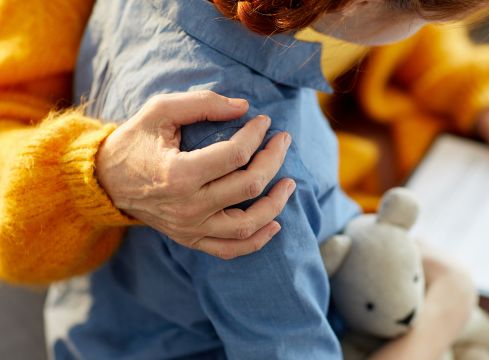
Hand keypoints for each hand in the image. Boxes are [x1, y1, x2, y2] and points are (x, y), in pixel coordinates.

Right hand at [96, 90, 294, 258]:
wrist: (105, 181)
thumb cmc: (135, 141)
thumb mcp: (160, 110)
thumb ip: (202, 104)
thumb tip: (244, 107)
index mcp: (179, 173)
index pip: (236, 155)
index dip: (257, 134)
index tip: (264, 121)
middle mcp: (187, 207)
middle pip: (248, 186)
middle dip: (273, 159)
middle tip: (283, 140)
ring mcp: (190, 228)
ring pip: (247, 224)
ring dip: (275, 204)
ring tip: (289, 183)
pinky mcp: (191, 239)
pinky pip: (230, 249)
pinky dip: (257, 241)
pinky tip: (275, 224)